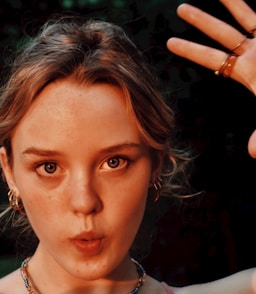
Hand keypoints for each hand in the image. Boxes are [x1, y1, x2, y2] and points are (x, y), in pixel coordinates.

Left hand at [167, 0, 255, 156]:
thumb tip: (251, 154)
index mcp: (247, 71)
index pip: (212, 59)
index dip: (191, 50)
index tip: (170, 43)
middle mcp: (255, 52)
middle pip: (221, 35)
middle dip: (201, 21)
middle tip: (180, 9)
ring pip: (243, 16)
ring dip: (227, 2)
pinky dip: (244, 3)